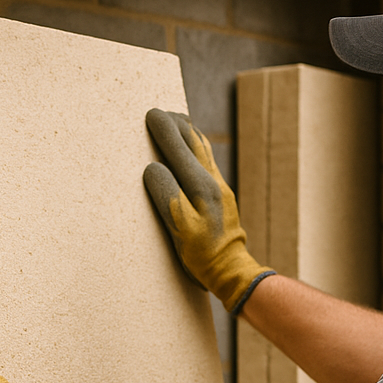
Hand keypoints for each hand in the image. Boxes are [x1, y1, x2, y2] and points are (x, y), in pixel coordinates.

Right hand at [144, 108, 273, 314]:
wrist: (231, 270)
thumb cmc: (202, 253)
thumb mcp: (178, 227)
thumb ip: (166, 193)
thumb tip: (153, 167)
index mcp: (199, 185)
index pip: (178, 147)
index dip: (163, 129)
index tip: (150, 114)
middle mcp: (213, 181)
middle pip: (194, 142)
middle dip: (177, 125)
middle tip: (161, 112)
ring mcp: (220, 188)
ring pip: (204, 150)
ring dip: (189, 134)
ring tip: (178, 122)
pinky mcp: (222, 197)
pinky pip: (207, 163)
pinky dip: (196, 149)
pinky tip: (193, 152)